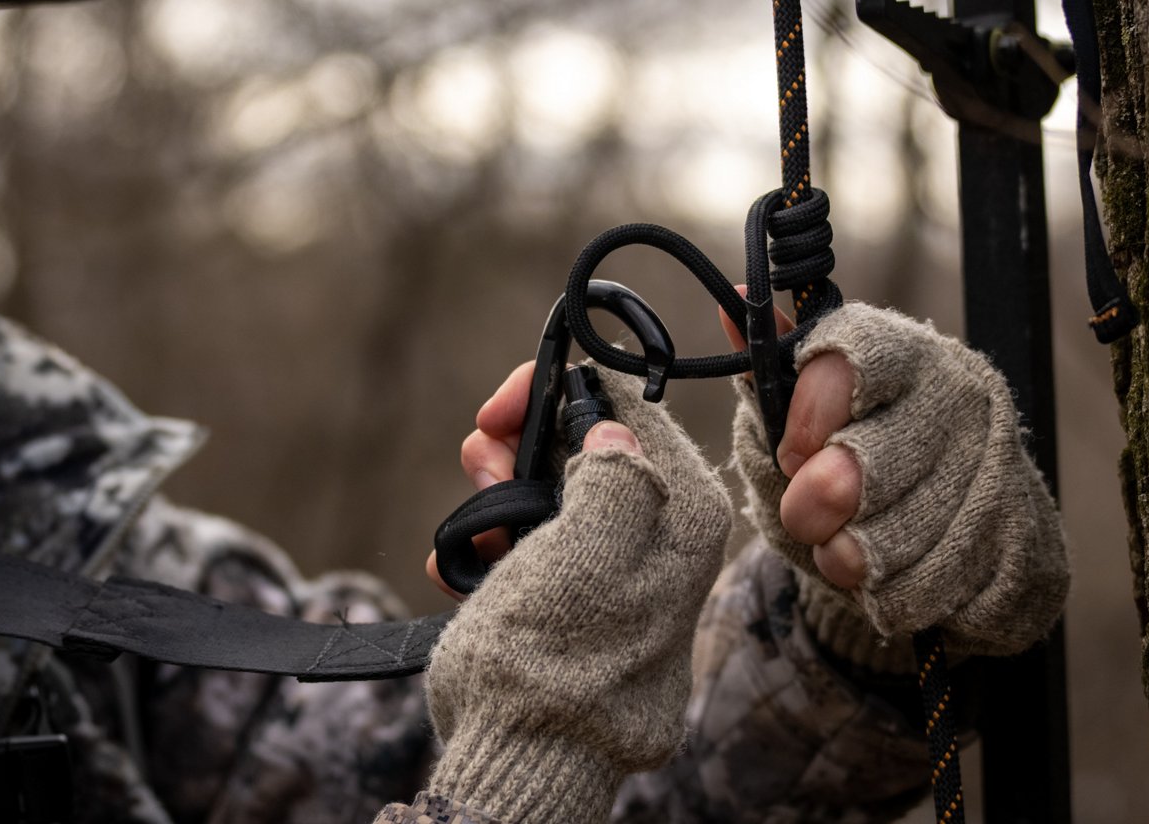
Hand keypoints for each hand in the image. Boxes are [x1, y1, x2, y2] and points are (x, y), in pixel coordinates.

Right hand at [424, 367, 730, 822]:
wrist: (523, 756)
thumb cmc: (560, 654)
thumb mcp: (591, 543)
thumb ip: (613, 468)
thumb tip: (612, 429)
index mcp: (684, 513)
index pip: (630, 404)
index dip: (557, 392)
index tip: (500, 413)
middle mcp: (660, 536)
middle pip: (585, 441)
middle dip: (519, 447)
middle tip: (483, 473)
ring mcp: (615, 569)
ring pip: (549, 487)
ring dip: (496, 496)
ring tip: (478, 533)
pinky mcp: (575, 599)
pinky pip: (529, 541)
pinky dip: (489, 544)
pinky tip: (464, 566)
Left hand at [724, 298, 1068, 656]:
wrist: (968, 526)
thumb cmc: (869, 455)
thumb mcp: (814, 411)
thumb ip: (775, 368)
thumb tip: (734, 301)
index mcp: (905, 354)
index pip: (851, 360)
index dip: (808, 416)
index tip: (792, 453)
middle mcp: (959, 399)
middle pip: (863, 463)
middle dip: (815, 506)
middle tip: (805, 515)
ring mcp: (996, 467)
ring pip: (890, 537)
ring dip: (848, 558)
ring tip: (843, 549)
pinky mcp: (1016, 537)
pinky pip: (926, 586)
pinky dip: (889, 595)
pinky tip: (887, 578)